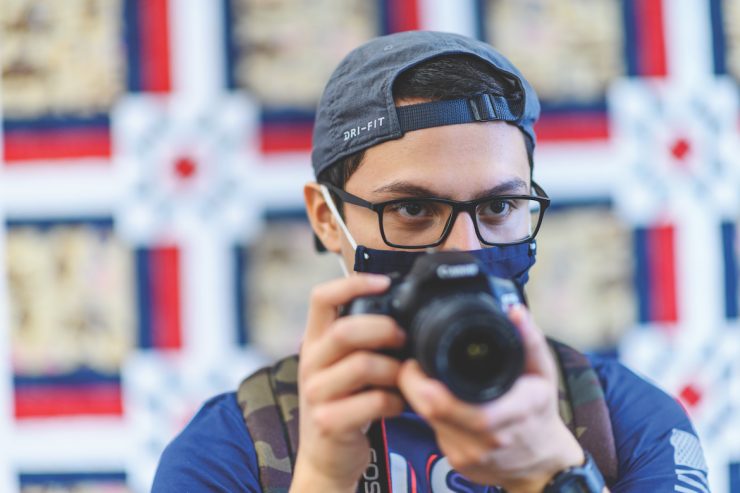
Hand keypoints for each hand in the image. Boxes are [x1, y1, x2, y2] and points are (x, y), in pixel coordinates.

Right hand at [290, 274, 406, 492]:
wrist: (327, 456)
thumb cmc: (346, 402)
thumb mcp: (345, 364)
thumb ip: (363, 339)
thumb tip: (405, 312)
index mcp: (315, 341)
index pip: (321, 298)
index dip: (352, 284)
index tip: (384, 283)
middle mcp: (311, 362)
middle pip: (345, 330)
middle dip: (383, 329)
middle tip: (404, 338)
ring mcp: (316, 394)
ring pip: (362, 365)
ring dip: (394, 369)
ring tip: (404, 377)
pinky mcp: (329, 422)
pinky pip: (372, 402)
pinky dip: (395, 402)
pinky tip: (398, 404)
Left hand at [398, 305, 584, 492]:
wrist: (542, 461)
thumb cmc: (540, 412)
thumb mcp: (543, 372)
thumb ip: (529, 340)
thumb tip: (514, 312)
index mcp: (515, 411)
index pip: (465, 407)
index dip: (430, 386)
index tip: (419, 364)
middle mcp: (492, 438)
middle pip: (435, 412)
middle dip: (415, 387)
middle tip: (412, 366)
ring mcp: (473, 455)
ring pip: (429, 423)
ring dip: (421, 400)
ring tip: (427, 379)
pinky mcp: (459, 464)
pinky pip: (435, 433)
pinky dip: (431, 415)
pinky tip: (441, 402)